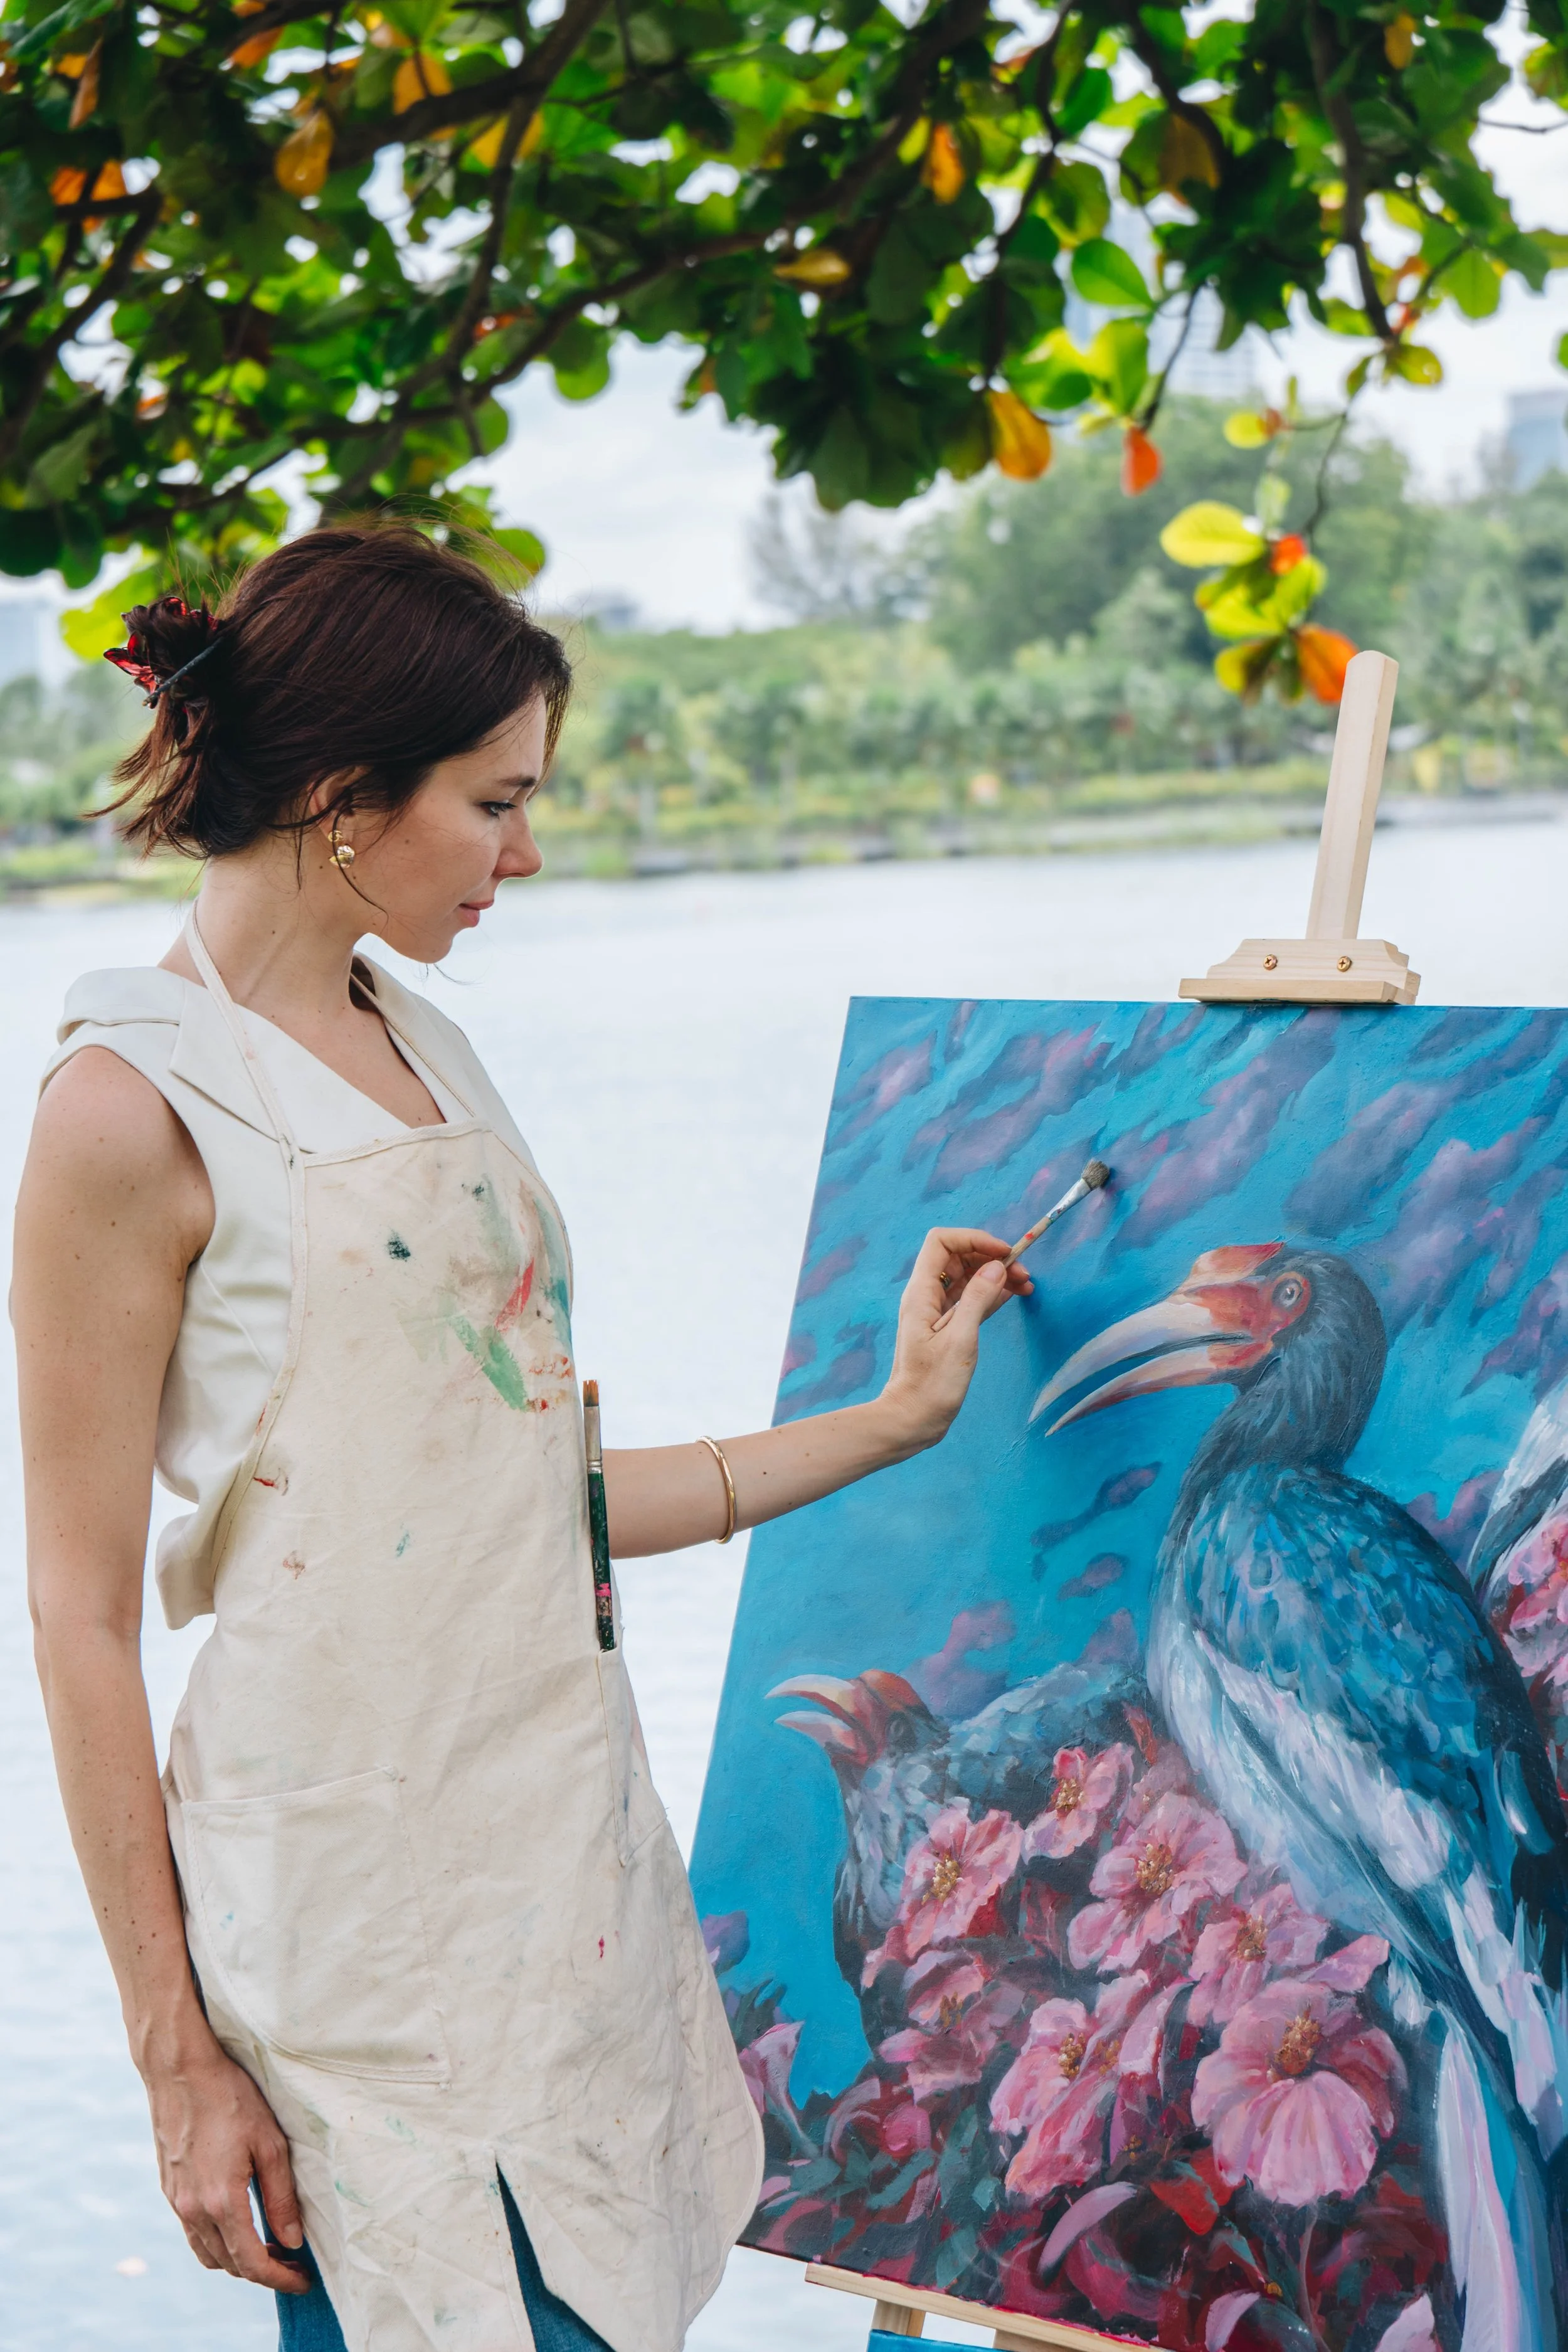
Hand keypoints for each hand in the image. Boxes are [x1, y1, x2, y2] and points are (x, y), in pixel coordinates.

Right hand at [145, 2037, 308, 2293]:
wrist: (180, 2071)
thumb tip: (291, 2240)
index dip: (279, 2278)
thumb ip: (280, 2196)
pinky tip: (237, 2222)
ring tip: (267, 2246)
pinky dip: (216, 2241)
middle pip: (229, 2264)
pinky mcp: (169, 2189)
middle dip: (262, 2271)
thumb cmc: (230, 2098)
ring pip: (207, 2254)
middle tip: (291, 2261)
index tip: (302, 2281)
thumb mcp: (269, 2143)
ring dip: (237, 2260)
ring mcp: (176, 2202)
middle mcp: (193, 2210)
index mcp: (221, 2202)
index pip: (252, 2263)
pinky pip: (192, 2233)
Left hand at [878, 1226, 1031, 1452]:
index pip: (942, 1242)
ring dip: (995, 1275)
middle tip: (1022, 1273)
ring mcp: (936, 1311)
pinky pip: (970, 1299)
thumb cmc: (933, 1384)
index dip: (974, 1239)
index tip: (1004, 1253)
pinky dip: (991, 1294)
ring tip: (1026, 1284)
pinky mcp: (947, 1328)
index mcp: (921, 1292)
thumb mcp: (960, 1339)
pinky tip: (1013, 1295)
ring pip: (967, 1278)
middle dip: (990, 1257)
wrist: (913, 1418)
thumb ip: (977, 1299)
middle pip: (958, 1257)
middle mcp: (926, 1296)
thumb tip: (996, 1267)